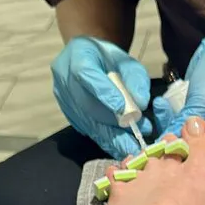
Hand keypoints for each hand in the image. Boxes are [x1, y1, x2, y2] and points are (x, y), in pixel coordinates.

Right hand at [51, 38, 151, 158]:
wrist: (89, 58)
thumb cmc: (109, 59)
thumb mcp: (127, 61)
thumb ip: (135, 78)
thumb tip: (141, 104)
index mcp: (78, 55)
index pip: (87, 74)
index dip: (104, 93)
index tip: (122, 109)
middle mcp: (64, 77)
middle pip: (86, 104)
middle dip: (111, 126)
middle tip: (132, 144)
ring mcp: (63, 96)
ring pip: (86, 121)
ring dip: (109, 138)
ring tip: (129, 149)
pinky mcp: (67, 111)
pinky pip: (85, 127)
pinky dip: (103, 138)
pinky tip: (118, 146)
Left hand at [104, 119, 204, 204]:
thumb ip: (202, 147)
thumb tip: (194, 118)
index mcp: (178, 164)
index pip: (177, 145)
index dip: (178, 148)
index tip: (181, 155)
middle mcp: (154, 168)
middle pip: (155, 154)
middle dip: (158, 157)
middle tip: (162, 169)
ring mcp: (133, 181)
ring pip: (133, 163)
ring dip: (136, 165)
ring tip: (140, 175)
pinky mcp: (116, 197)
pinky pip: (113, 178)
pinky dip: (115, 175)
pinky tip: (117, 181)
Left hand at [153, 8, 204, 162]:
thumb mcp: (203, 106)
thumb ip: (184, 128)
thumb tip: (164, 144)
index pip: (200, 161)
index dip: (180, 154)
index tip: (163, 146)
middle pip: (189, 151)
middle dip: (170, 139)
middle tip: (157, 130)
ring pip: (181, 135)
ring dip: (166, 123)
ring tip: (159, 109)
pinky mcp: (198, 114)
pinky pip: (179, 120)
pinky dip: (169, 114)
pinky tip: (161, 105)